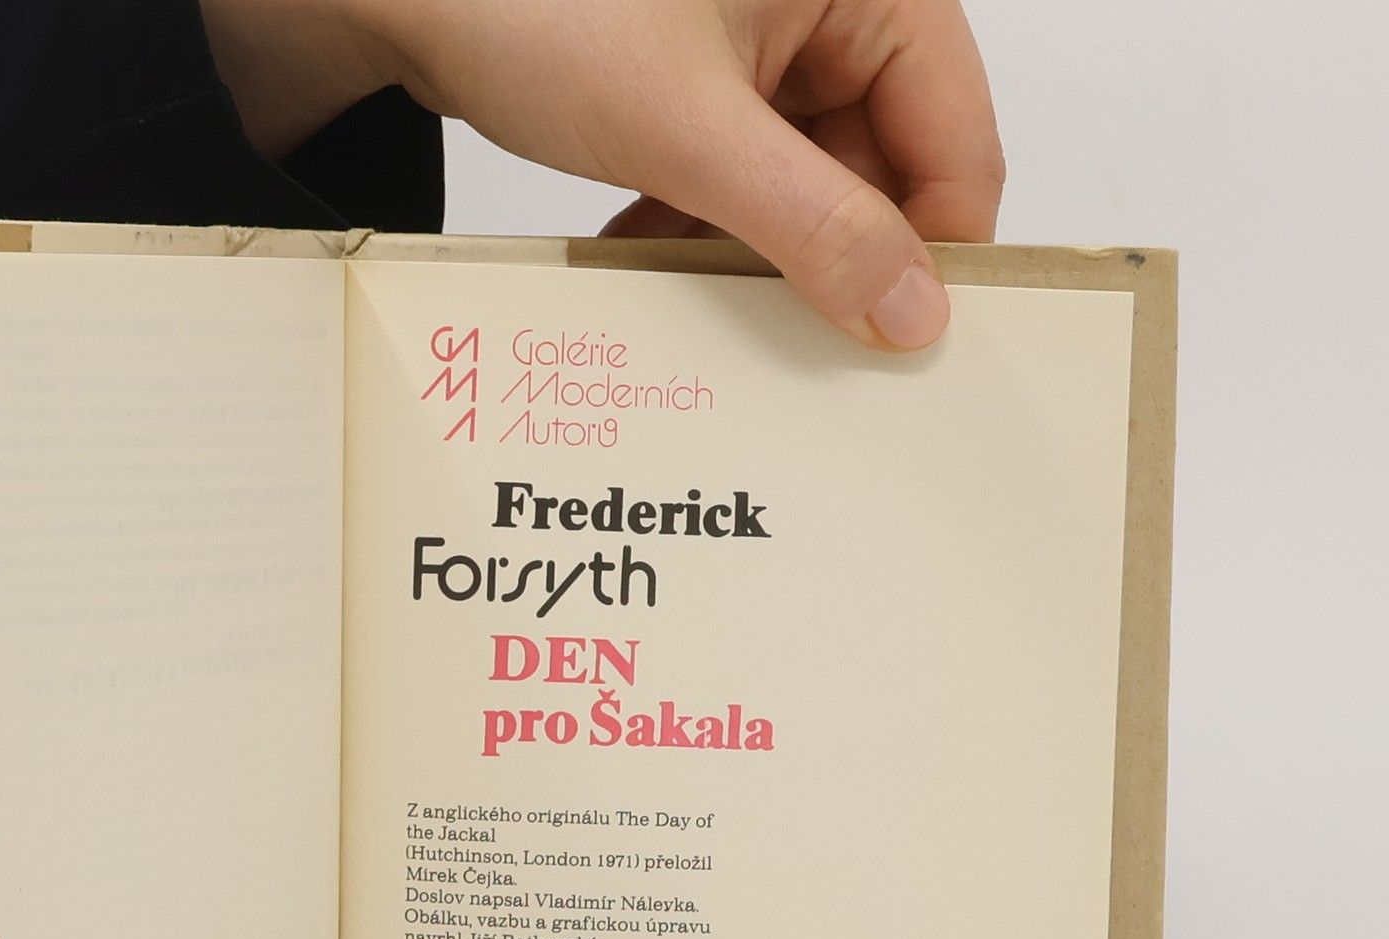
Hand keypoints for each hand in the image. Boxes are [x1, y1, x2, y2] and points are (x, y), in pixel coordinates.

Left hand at [202, 0, 1002, 350]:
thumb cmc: (539, 5)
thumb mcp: (691, 130)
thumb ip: (812, 225)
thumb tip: (910, 314)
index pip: (956, 133)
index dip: (936, 245)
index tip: (902, 344)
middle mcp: (824, 9)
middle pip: (885, 168)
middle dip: (832, 257)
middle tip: (795, 346)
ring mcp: (761, 50)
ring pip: (806, 186)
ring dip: (757, 253)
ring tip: (705, 295)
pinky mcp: (701, 86)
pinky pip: (740, 181)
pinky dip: (705, 230)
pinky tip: (654, 258)